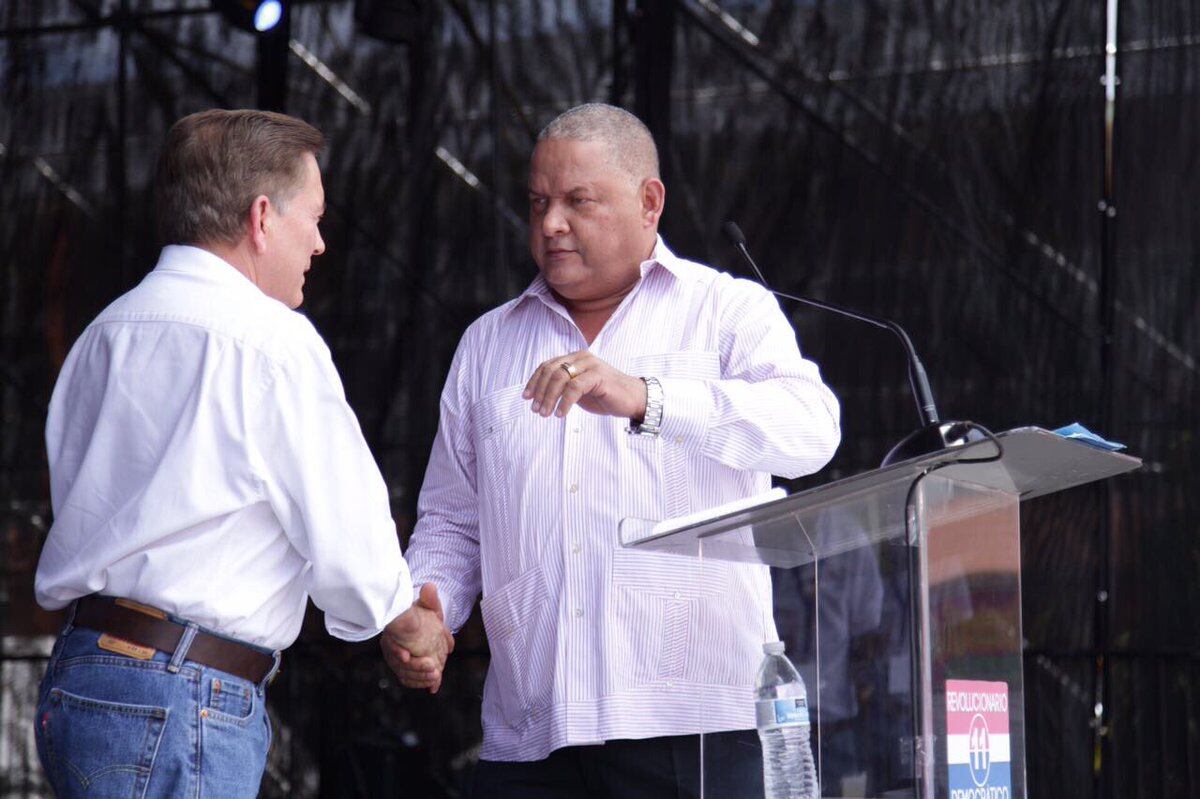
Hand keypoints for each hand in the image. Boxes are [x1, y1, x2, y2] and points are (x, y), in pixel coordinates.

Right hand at [381, 583, 454, 692]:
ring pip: (405, 673)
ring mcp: (397, 659)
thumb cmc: (420, 614)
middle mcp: (393, 646)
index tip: (406, 656)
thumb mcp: (425, 604)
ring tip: (436, 676)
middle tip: (433, 668)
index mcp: (393, 631)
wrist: (418, 623)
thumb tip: (429, 587)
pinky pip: (409, 679)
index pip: (390, 642)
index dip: (396, 650)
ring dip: (421, 677)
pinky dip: (420, 683)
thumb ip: (428, 598)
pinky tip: (433, 685)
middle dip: (415, 667)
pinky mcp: (404, 668)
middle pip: (399, 662)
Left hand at [523, 350, 646, 420]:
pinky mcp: (598, 376)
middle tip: (535, 410)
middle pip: (551, 371)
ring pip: (560, 378)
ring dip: (549, 398)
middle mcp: (582, 357)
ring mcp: (591, 365)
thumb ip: (563, 387)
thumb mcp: (579, 389)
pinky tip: (560, 414)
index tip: (526, 397)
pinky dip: (564, 402)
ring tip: (545, 414)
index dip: (534, 381)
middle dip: (539, 391)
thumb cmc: (606, 395)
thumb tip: (541, 395)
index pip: (547, 365)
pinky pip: (574, 388)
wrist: (633, 399)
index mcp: (575, 358)